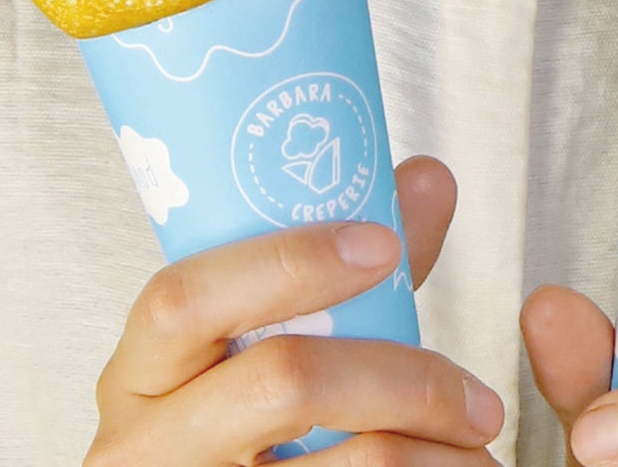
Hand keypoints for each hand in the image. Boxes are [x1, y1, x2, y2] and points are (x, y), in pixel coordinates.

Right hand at [87, 156, 504, 466]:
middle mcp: (146, 445)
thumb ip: (343, 273)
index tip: (381, 245)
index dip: (288, 263)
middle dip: (402, 376)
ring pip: (345, 462)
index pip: (185, 299)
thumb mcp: (267, 350)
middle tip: (479, 394)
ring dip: (435, 444)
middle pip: (283, 382)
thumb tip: (425, 178)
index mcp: (138, 373)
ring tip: (478, 438)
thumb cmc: (244, 425)